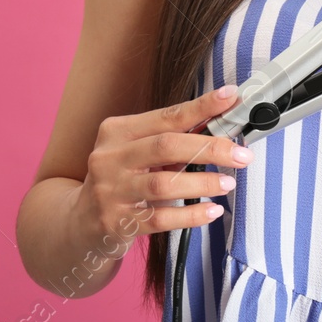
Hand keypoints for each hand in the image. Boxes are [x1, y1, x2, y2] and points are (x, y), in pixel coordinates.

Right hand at [75, 86, 254, 250]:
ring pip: (163, 183)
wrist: (79, 223)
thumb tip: (220, 124)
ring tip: (227, 184)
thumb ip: (170, 138)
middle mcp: (109, 158)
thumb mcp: (136, 152)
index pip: (166, 116)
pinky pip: (160, 218)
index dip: (201, 107)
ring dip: (202, 183)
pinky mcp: (115, 223)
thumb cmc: (120, 180)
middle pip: (166, 146)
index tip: (231, 98)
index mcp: (117, 131)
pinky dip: (190, 215)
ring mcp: (110, 191)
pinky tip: (211, 211)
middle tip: (241, 155)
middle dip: (210, 148)